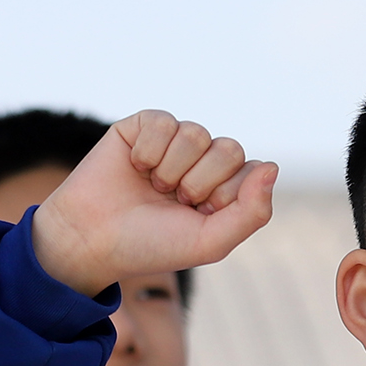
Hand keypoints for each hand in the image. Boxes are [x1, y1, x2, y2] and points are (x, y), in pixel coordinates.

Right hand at [31, 110, 277, 298]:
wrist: (92, 238)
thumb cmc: (151, 244)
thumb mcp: (210, 242)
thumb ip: (252, 212)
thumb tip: (273, 166)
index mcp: (225, 187)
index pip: (253, 171)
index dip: (226, 196)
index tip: (199, 215)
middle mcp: (203, 161)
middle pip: (229, 149)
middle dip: (199, 183)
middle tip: (174, 200)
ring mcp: (174, 141)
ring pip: (196, 134)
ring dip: (171, 169)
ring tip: (153, 186)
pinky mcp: (144, 125)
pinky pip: (164, 122)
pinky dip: (148, 152)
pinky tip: (134, 167)